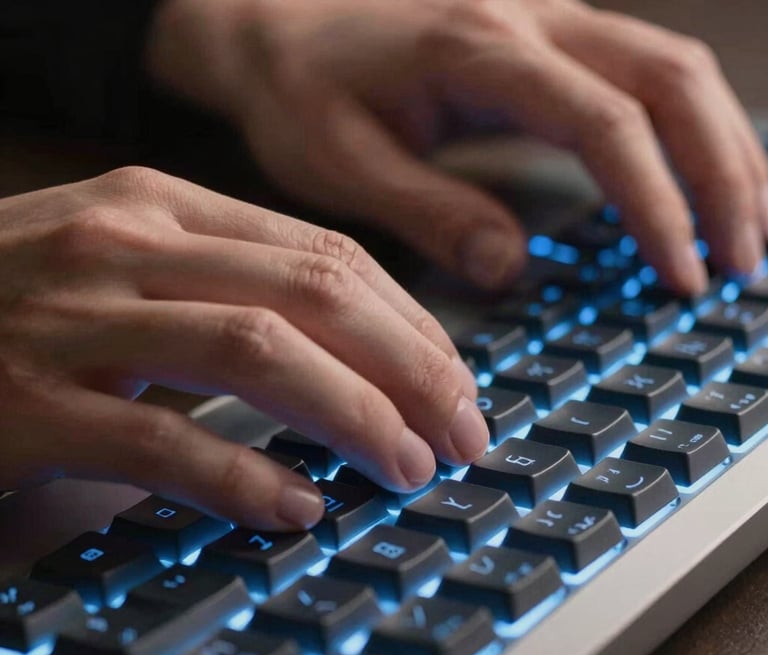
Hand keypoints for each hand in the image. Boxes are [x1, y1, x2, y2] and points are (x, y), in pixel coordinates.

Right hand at [0, 167, 485, 528]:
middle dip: (412, 371)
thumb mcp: (137, 275)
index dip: (412, 327)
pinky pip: (162, 440)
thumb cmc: (25, 311)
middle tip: (460, 435)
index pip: (331, 257)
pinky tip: (297, 509)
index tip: (455, 386)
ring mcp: (73, 319)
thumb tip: (353, 365)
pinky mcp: (26, 405)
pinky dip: (243, 478)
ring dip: (354, 418)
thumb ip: (234, 298)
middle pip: (318, 296)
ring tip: (405, 469)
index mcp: (166, 207)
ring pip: (259, 354)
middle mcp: (128, 244)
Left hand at [146, 0, 767, 295]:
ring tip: (744, 230)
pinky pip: (642, 74)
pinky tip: (696, 178)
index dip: (658, 204)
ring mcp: (545, 18)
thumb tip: (512, 267)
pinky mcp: (544, 37)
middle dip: (723, 175)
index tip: (681, 276)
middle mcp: (531, 18)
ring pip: (674, 68)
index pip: (608, 123)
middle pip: (673, 80)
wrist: (272, 21)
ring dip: (723, 149)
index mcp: (481, 49)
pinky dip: (685, 131)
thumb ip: (430, 212)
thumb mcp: (343, 162)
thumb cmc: (296, 88)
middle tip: (741, 263)